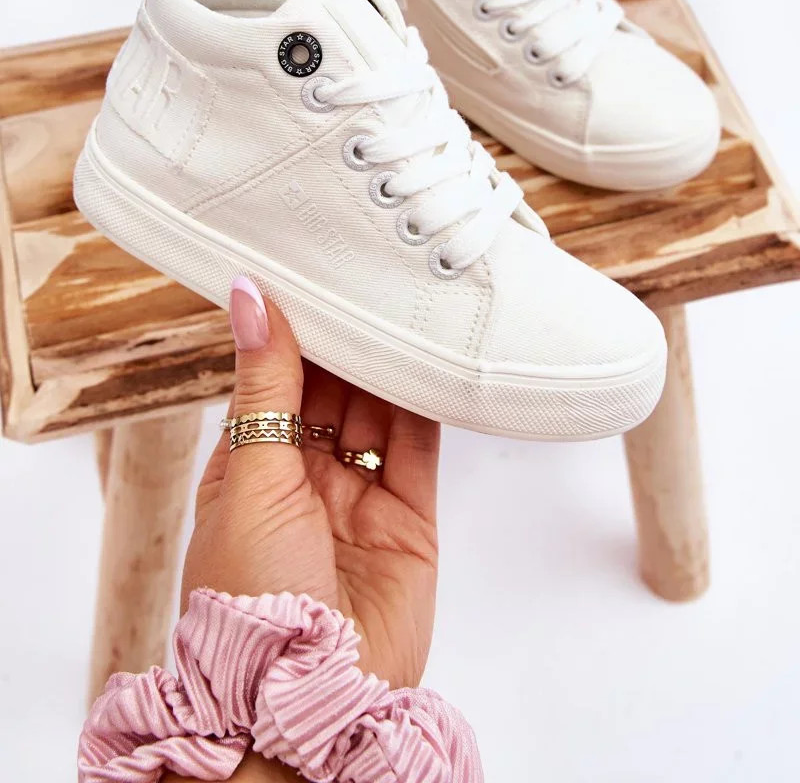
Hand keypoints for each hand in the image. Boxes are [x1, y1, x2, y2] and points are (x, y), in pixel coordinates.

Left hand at [180, 277, 439, 689]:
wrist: (307, 700)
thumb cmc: (249, 600)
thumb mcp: (248, 478)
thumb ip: (264, 387)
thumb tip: (249, 298)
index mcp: (247, 470)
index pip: (272, 383)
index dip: (290, 333)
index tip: (308, 275)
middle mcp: (302, 481)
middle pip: (328, 392)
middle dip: (344, 342)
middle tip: (363, 276)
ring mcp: (358, 499)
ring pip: (376, 412)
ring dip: (386, 363)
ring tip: (400, 302)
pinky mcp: (409, 520)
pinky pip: (419, 447)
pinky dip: (427, 401)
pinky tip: (432, 357)